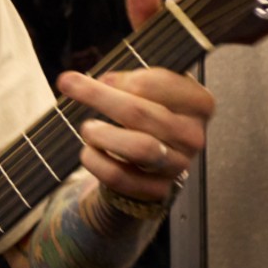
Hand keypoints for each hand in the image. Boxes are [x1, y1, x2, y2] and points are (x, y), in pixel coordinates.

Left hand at [56, 66, 213, 203]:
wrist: (155, 167)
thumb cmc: (150, 121)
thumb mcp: (152, 93)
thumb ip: (132, 82)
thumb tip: (105, 81)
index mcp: (199, 104)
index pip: (161, 83)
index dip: (126, 79)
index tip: (101, 77)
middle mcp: (193, 135)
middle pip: (142, 113)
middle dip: (100, 97)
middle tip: (69, 84)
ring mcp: (177, 165)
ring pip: (138, 147)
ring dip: (103, 134)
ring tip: (87, 128)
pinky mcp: (157, 190)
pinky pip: (120, 176)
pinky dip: (96, 161)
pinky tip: (88, 151)